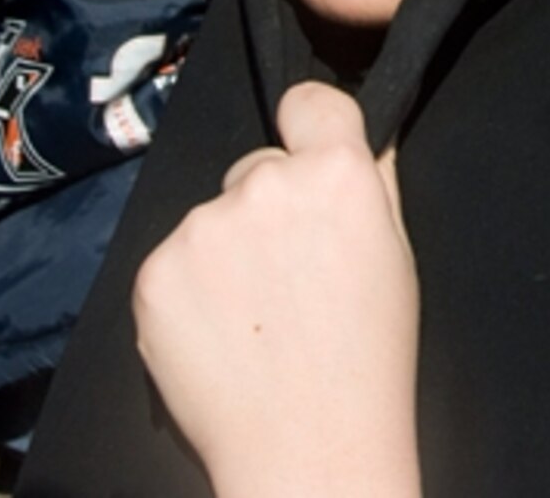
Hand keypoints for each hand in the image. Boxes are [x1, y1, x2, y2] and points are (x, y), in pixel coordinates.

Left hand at [134, 82, 421, 497]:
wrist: (308, 448)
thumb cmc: (368, 361)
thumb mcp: (396, 256)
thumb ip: (372, 185)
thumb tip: (357, 136)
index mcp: (336, 173)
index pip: (310, 101)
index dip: (310, 125)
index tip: (307, 152)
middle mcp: (262, 185)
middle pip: (257, 170)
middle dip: (268, 209)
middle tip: (288, 278)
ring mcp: (201, 228)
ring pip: (211, 219)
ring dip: (225, 254)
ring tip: (254, 320)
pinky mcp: (154, 273)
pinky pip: (173, 263)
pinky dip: (189, 293)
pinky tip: (218, 336)